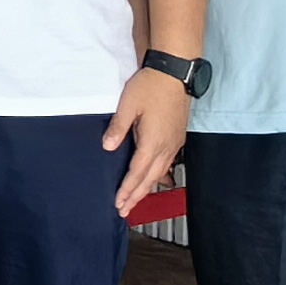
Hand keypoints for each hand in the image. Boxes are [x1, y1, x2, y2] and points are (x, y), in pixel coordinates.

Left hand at [106, 68, 191, 215]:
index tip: (119, 203)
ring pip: (159, 173)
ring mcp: (174, 143)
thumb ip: (118, 128)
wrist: (175, 73)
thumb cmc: (150, 86)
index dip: (127, 189)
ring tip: (136, 199)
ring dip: (147, 188)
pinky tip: (151, 178)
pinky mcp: (177, 137)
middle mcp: (166, 147)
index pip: (137, 172)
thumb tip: (108, 148)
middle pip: (150, 179)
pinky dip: (156, 175)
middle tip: (125, 211)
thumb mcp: (128, 105)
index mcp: (153, 142)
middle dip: (137, 196)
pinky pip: (166, 163)